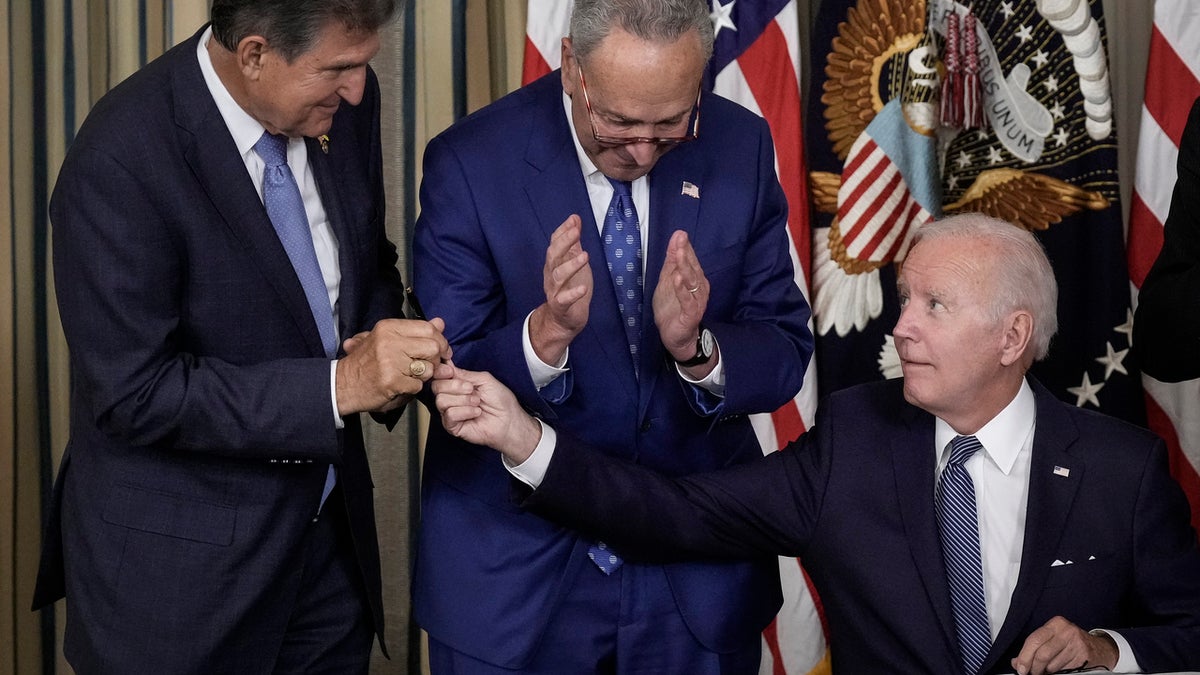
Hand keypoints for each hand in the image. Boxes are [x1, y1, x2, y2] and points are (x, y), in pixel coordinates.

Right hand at [336, 317, 451, 414]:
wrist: (341, 385)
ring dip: (424, 376)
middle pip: (433, 347)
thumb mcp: (386, 339)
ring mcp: (390, 362)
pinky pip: (418, 385)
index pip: (428, 328)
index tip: (442, 351)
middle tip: (429, 366)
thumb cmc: (365, 362)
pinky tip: (400, 386)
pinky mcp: (392, 381)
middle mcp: (390, 341)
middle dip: (437, 360)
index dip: (441, 341)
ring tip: (409, 376)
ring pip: (429, 368)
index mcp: (388, 327)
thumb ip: (414, 331)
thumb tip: (440, 323)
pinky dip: (413, 389)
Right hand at [431, 361, 540, 462]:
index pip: (438, 376)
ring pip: (441, 401)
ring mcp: (450, 412)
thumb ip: (465, 373)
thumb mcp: (484, 379)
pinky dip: (465, 411)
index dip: (441, 372)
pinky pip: (449, 414)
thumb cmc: (500, 400)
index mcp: (457, 385)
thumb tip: (447, 365)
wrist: (509, 420)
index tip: (450, 371)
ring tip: (477, 403)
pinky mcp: (452, 426)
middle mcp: (451, 398)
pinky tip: (476, 413)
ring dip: (463, 400)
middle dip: (455, 386)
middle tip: (472, 389)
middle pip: (436, 387)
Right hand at [529, 215, 591, 364]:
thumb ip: (573, 243)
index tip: (574, 219)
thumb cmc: (570, 288)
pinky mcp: (561, 307)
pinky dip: (573, 294)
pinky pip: (564, 300)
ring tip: (585, 255)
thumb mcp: (573, 262)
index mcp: (554, 264)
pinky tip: (583, 289)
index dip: (563, 231)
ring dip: (571, 265)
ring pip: (558, 276)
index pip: (555, 243)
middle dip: (564, 242)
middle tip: (576, 232)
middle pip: (553, 256)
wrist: (563, 321)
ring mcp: (554, 291)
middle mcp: (551, 275)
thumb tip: (575, 219)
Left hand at [652, 231, 713, 372]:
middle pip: (692, 268)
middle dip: (686, 253)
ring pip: (692, 282)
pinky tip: (677, 279)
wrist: (676, 337)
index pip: (691, 260)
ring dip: (685, 267)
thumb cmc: (673, 308)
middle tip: (680, 239)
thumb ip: (671, 262)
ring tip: (678, 255)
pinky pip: (688, 301)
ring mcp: (696, 301)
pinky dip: (682, 290)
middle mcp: (699, 288)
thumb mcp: (667, 281)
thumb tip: (676, 238)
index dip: (685, 247)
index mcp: (694, 279)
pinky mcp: (691, 314)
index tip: (679, 234)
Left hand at [1011, 616, 1117, 674]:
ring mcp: (1076, 645)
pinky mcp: (1083, 658)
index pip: (1034, 640)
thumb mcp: (1053, 639)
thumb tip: (1016, 662)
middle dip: (1033, 667)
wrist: (1100, 649)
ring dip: (1045, 672)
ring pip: (1052, 665)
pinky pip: (1063, 670)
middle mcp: (1067, 632)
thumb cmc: (1071, 642)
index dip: (1024, 656)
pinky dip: (1056, 673)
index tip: (1020, 667)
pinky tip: (1057, 670)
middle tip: (1030, 673)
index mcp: (1056, 624)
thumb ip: (1035, 648)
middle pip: (1042, 654)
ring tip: (1045, 670)